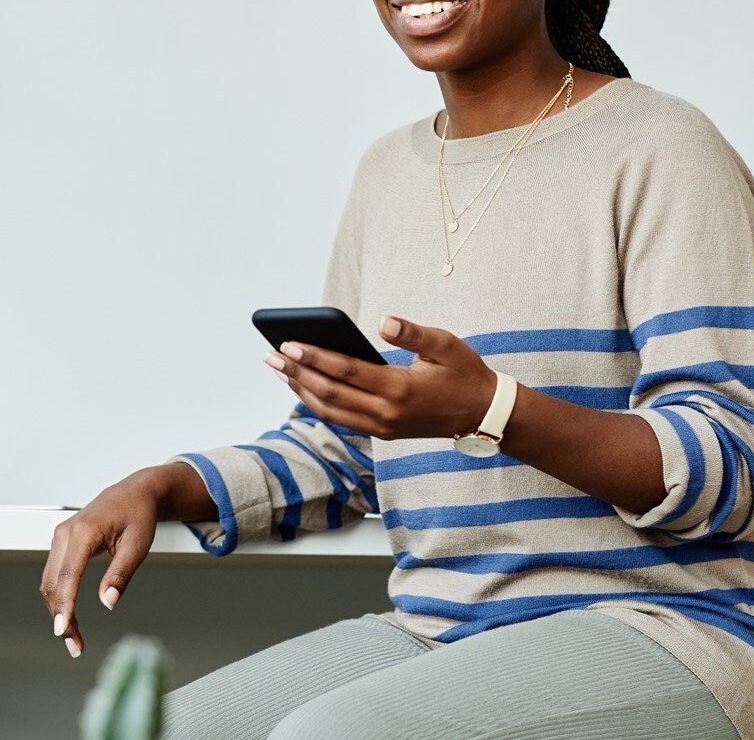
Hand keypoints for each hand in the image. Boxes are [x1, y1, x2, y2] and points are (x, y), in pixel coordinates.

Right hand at [38, 476, 158, 658]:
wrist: (135, 492)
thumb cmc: (138, 515)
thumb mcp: (137, 546)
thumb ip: (121, 574)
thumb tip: (108, 602)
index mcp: (84, 532)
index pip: (68, 576)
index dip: (64, 606)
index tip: (62, 630)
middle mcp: (65, 534)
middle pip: (52, 584)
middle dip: (60, 617)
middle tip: (75, 645)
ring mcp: (60, 537)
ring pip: (49, 582)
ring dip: (58, 611)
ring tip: (74, 637)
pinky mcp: (62, 543)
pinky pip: (54, 575)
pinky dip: (59, 598)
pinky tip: (69, 617)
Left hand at [263, 314, 496, 439]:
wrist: (482, 413)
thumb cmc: (463, 372)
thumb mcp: (445, 344)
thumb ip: (412, 333)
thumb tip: (383, 321)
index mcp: (399, 389)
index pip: (346, 371)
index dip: (315, 357)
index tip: (288, 343)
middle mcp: (386, 414)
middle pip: (330, 393)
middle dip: (297, 372)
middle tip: (271, 353)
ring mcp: (382, 428)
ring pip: (330, 411)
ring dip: (301, 389)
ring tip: (278, 368)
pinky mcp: (382, 433)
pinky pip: (340, 419)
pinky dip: (317, 402)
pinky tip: (302, 385)